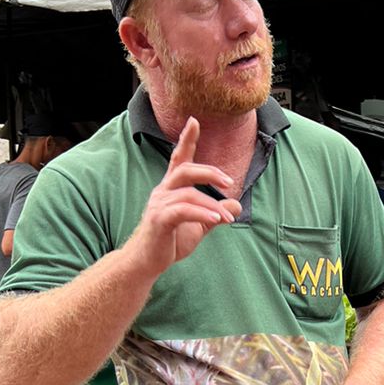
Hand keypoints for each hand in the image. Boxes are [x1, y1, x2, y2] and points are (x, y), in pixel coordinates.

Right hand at [124, 119, 242, 281]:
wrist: (147, 262)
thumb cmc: (169, 242)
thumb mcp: (199, 226)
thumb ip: (215, 213)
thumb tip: (236, 204)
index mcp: (170, 189)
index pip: (179, 159)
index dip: (186, 140)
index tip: (194, 121)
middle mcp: (163, 192)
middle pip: (184, 169)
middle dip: (208, 172)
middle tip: (228, 182)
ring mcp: (159, 205)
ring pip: (188, 193)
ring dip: (212, 205)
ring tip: (228, 218)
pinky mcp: (159, 220)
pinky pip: (183, 210)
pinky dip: (202, 213)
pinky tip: (217, 219)